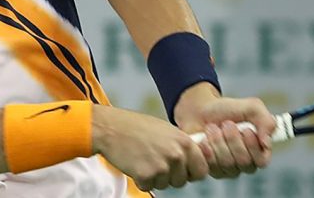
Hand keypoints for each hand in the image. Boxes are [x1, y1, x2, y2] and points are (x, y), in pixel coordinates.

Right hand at [92, 105, 211, 191]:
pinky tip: (135, 164)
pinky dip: (141, 180)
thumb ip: (183, 145)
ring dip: (155, 178)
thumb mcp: (168, 130)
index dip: (191, 173)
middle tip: (156, 162)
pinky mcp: (146, 176)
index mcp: (185, 143)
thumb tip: (199, 158)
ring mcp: (162, 166)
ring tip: (144, 159)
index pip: (202, 170)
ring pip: (165, 185)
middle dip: (171, 177)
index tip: (183, 170)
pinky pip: (149, 186)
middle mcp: (176, 155)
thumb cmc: (138, 127)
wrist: (112, 128)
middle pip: (182, 181)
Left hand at [173, 83, 275, 178]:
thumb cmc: (227, 110)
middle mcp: (245, 163)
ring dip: (218, 141)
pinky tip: (204, 138)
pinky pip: (211, 165)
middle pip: (244, 162)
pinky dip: (207, 148)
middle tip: (226, 123)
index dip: (253, 146)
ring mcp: (228, 168)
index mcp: (259, 150)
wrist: (201, 110)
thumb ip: (265, 120)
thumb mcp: (251, 107)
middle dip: (233, 139)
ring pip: (227, 163)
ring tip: (212, 127)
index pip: (262, 161)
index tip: (245, 130)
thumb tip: (267, 142)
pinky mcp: (212, 169)